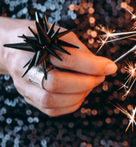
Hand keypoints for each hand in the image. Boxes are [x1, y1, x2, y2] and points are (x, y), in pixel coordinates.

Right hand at [1, 22, 116, 116]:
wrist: (13, 48)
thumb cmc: (42, 39)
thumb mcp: (61, 36)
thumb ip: (81, 51)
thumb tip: (103, 67)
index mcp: (35, 49)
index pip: (66, 59)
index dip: (92, 65)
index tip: (111, 67)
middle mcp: (26, 70)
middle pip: (57, 84)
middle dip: (86, 82)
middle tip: (101, 76)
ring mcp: (25, 87)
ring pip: (53, 101)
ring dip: (80, 95)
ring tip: (90, 83)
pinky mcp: (29, 99)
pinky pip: (52, 110)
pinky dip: (71, 104)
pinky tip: (79, 93)